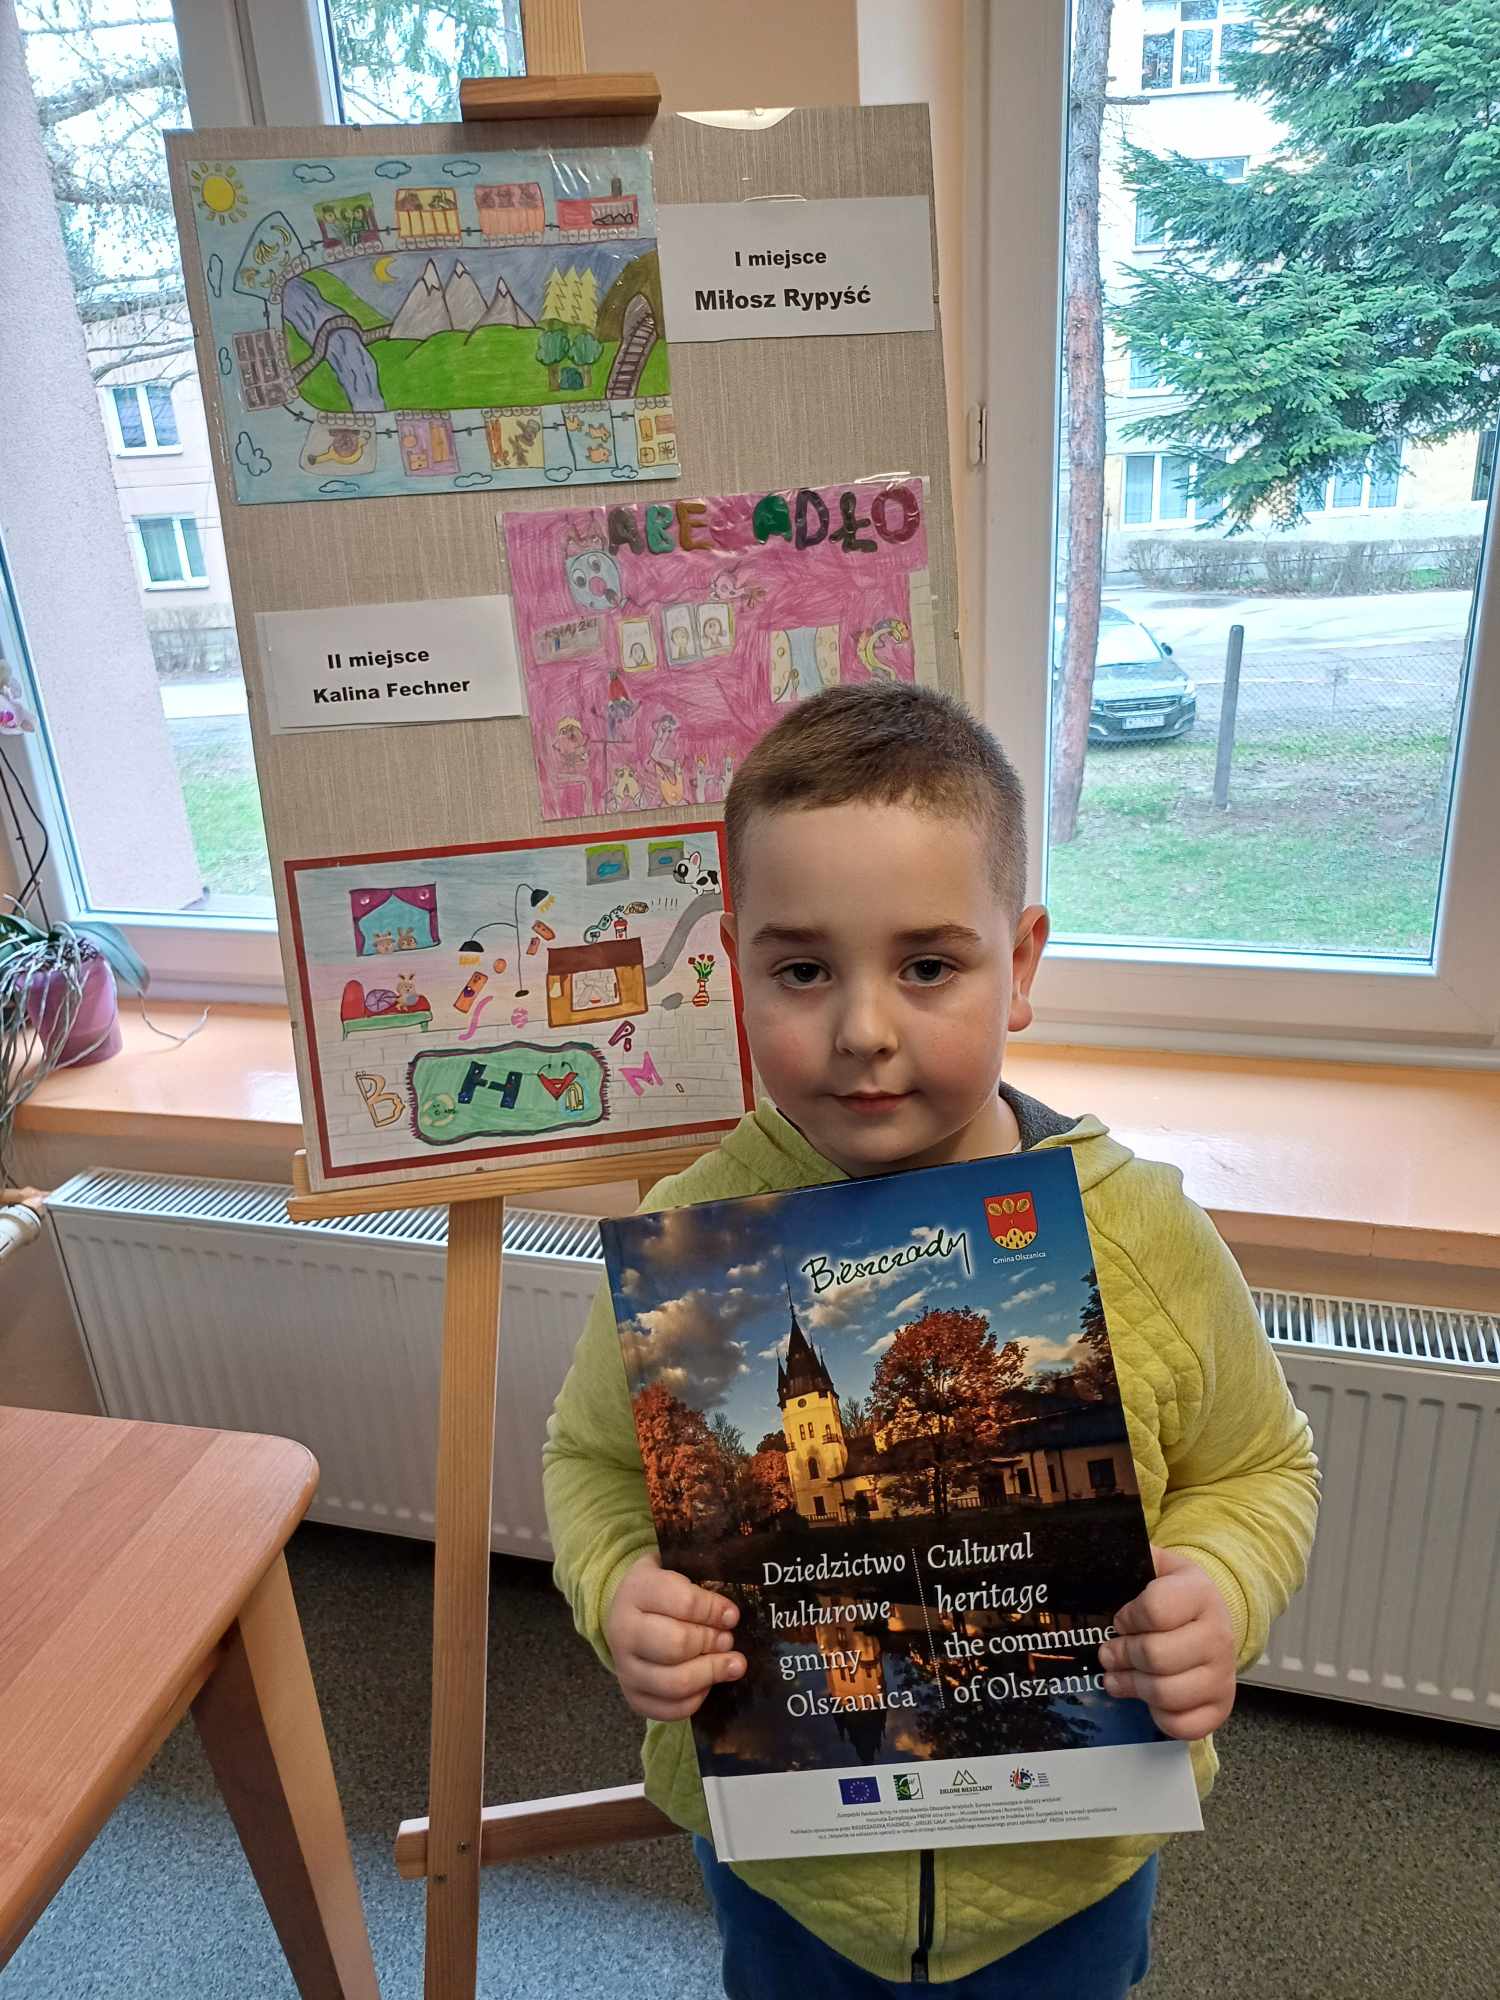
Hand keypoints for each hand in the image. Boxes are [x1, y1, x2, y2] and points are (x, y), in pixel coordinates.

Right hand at [605, 1552, 744, 1720]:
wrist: (625, 1613)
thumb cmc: (660, 1591)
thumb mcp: (675, 1569)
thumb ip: (703, 1581)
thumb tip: (733, 1612)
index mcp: (636, 1590)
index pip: (684, 1603)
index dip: (714, 1610)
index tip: (732, 1616)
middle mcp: (623, 1630)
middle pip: (678, 1645)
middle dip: (712, 1644)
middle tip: (728, 1640)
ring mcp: (625, 1667)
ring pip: (676, 1682)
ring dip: (711, 1673)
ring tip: (731, 1663)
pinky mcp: (632, 1696)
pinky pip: (671, 1709)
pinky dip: (697, 1698)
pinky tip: (708, 1682)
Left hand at [1098, 1544, 1236, 1739]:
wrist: (1215, 1618)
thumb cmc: (1176, 1593)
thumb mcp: (1159, 1565)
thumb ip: (1133, 1556)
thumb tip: (1096, 1549)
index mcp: (1201, 1594)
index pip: (1155, 1610)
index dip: (1127, 1617)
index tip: (1120, 1620)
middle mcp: (1219, 1635)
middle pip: (1155, 1656)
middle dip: (1121, 1654)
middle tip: (1107, 1653)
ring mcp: (1223, 1675)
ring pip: (1165, 1693)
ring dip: (1131, 1686)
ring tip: (1114, 1677)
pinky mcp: (1222, 1707)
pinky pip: (1184, 1725)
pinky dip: (1159, 1716)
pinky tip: (1148, 1699)